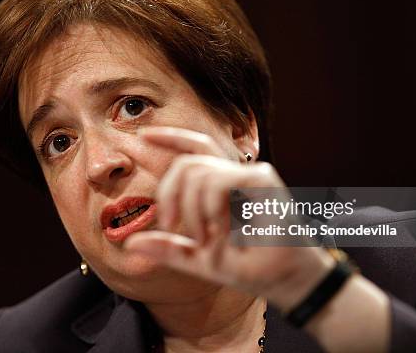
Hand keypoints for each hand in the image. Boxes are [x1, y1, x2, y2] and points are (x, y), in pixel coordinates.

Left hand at [124, 126, 333, 310]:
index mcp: (222, 185)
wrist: (284, 280)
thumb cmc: (248, 266)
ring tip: (209, 237)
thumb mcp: (200, 260)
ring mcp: (249, 175)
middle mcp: (235, 174)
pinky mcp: (262, 180)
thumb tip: (132, 243)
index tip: (144, 135)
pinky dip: (211, 209)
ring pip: (197, 173)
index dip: (170, 137)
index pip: (195, 149)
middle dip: (168, 193)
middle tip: (172, 225)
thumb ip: (169, 249)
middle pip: (187, 163)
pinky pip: (217, 182)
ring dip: (192, 211)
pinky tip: (224, 230)